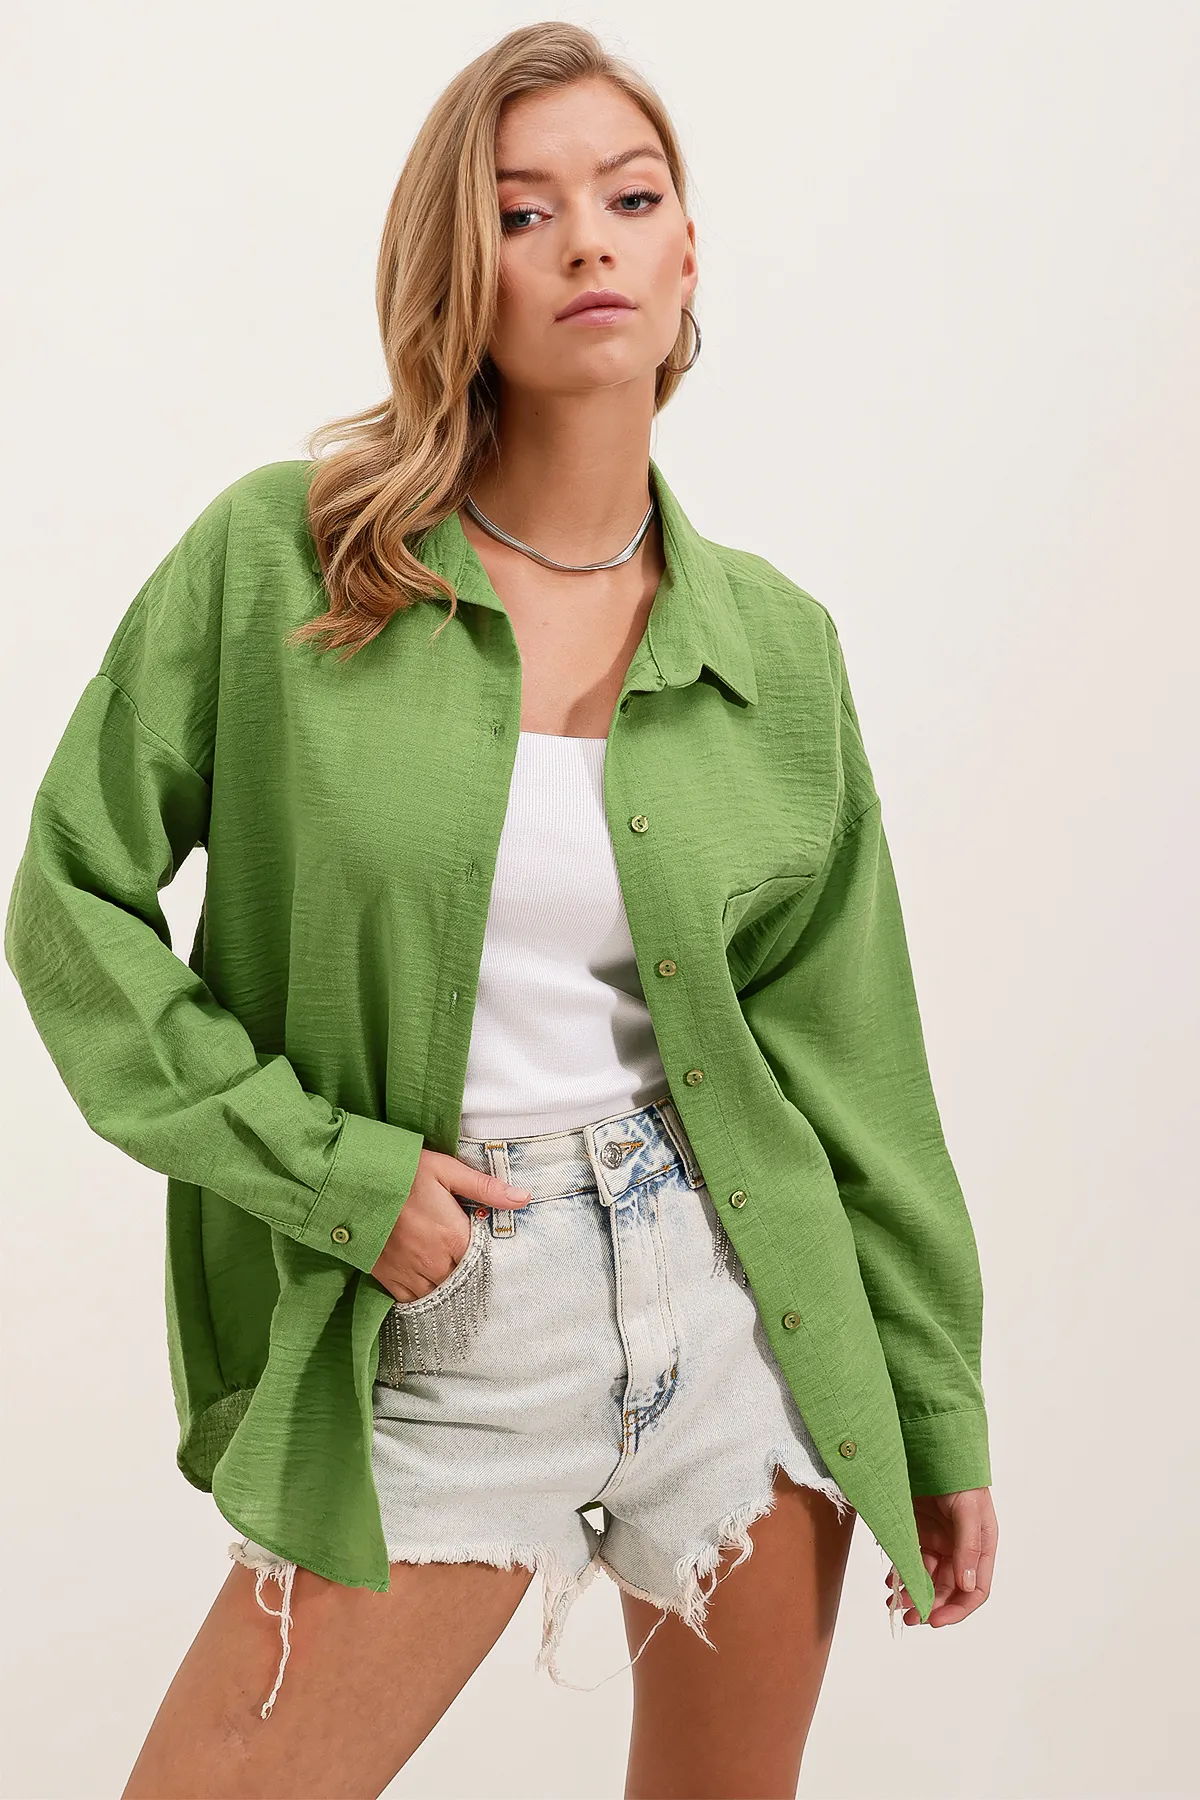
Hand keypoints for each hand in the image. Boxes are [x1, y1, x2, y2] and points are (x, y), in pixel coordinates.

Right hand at [370, 1148, 531, 1304]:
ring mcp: (410, 1273)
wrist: (350, 1183)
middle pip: (465, 1281)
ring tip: (457, 1283)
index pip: (484, 1261)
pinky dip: (424, 1298)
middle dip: (471, 1276)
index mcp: (453, 1236)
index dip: (492, 1260)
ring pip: (441, 1295)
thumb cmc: (401, 1172)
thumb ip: (485, 1188)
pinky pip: (413, 1300)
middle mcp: (434, 1261)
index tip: (498, 1258)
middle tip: (479, 1272)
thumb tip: (523, 1197)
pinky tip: (430, 1291)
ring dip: (450, 1290)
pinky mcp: (388, 1278)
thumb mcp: (446, 1170)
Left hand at [887, 1487, 997, 1626]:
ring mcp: (937, 1540)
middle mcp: (959, 1548)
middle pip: (947, 1588)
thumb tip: (967, 1585)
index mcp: (980, 1546)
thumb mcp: (967, 1508)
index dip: (957, 1608)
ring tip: (894, 1601)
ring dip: (912, 1592)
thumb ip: (967, 1546)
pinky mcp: (916, 1531)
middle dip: (929, 1605)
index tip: (935, 1619)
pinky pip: (910, 1560)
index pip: (975, 1589)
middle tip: (908, 1616)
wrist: (927, 1443)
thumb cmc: (957, 1474)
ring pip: (926, 1578)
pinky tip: (891, 1580)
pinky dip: (901, 1573)